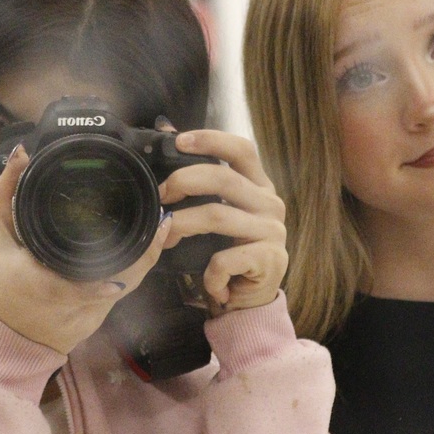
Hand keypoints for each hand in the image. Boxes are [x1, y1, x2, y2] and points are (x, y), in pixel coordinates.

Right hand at [0, 145, 172, 356]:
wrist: (3, 338)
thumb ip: (6, 194)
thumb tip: (20, 155)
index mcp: (52, 286)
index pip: (97, 278)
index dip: (132, 255)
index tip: (148, 233)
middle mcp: (79, 305)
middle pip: (126, 279)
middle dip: (148, 250)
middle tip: (162, 219)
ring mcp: (91, 316)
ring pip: (129, 286)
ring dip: (146, 258)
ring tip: (160, 227)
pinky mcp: (96, 320)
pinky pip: (122, 292)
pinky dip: (135, 270)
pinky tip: (145, 248)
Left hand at [158, 129, 288, 315]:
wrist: (250, 301)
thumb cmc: (229, 252)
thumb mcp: (217, 212)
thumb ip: (200, 180)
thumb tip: (167, 133)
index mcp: (259, 186)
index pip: (241, 150)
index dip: (211, 139)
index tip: (179, 140)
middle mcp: (270, 204)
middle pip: (223, 179)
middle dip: (183, 182)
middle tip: (161, 195)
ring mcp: (272, 231)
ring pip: (217, 216)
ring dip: (182, 225)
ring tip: (166, 237)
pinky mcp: (269, 260)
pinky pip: (225, 258)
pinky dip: (209, 271)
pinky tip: (208, 281)